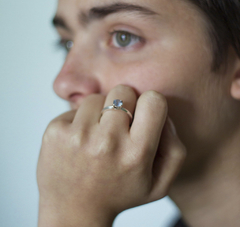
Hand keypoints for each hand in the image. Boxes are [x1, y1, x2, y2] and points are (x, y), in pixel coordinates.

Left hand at [37, 85, 185, 226]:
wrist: (74, 210)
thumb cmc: (119, 194)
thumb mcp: (159, 184)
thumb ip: (174, 148)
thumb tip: (163, 116)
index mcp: (136, 153)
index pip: (153, 100)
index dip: (150, 103)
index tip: (142, 115)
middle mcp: (107, 142)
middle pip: (123, 91)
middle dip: (125, 103)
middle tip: (119, 125)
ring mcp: (78, 135)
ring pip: (98, 97)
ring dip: (101, 111)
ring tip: (98, 135)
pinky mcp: (56, 131)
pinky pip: (76, 107)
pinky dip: (81, 119)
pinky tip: (81, 140)